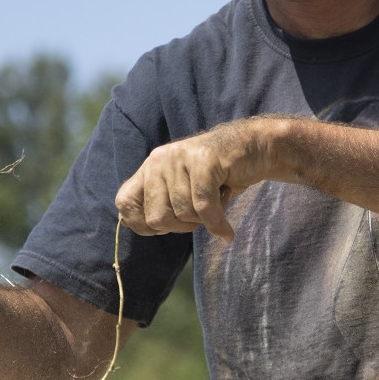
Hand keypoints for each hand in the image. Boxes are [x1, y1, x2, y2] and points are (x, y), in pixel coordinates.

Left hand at [115, 118, 281, 240]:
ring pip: (184, 213)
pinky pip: (204, 207)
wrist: (254, 148)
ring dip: (205, 219)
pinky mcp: (203, 161)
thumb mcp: (183, 188)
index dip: (142, 225)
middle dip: (181, 226)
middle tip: (200, 214)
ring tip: (216, 200)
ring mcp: (180, 158)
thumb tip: (142, 226)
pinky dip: (217, 223)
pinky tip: (226, 231)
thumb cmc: (219, 176)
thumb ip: (162, 204)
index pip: (124, 204)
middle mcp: (159, 160)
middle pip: (156, 218)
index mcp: (150, 168)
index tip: (167, 227)